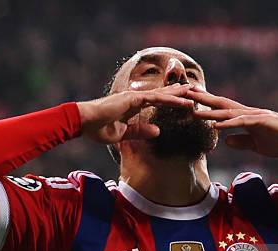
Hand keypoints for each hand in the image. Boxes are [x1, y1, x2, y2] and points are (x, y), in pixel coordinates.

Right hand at [77, 83, 193, 142]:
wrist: (83, 122)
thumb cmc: (97, 128)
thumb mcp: (123, 134)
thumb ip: (140, 132)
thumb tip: (158, 131)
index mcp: (132, 106)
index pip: (156, 102)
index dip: (170, 101)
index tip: (183, 102)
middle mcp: (135, 99)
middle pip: (162, 95)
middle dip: (178, 93)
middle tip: (194, 91)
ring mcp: (134, 97)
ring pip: (162, 95)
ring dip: (179, 95)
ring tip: (194, 93)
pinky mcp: (132, 99)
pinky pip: (156, 99)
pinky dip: (170, 99)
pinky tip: (182, 99)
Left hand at [189, 87, 277, 157]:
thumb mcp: (257, 144)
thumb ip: (242, 141)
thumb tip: (226, 141)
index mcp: (245, 118)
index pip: (221, 110)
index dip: (205, 105)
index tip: (189, 101)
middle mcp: (247, 113)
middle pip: (221, 104)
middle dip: (202, 99)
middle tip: (184, 93)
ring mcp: (254, 115)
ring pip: (228, 112)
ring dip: (210, 111)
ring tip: (193, 110)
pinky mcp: (262, 122)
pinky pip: (241, 123)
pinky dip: (227, 124)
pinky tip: (215, 125)